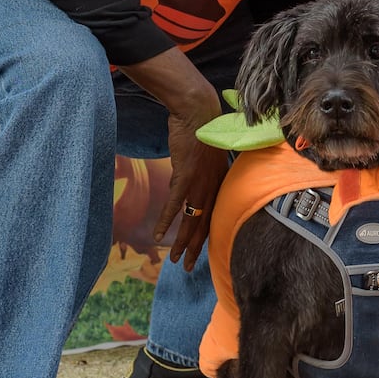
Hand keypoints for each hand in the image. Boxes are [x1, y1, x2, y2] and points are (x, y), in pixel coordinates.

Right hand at [157, 112, 229, 268]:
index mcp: (219, 182)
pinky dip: (167, 220)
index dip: (206, 236)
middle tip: (189, 266)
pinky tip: (160, 235)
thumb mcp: (204, 156)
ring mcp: (200, 182)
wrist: (198, 110)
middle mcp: (213, 186)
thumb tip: (183, 186)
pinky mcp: (185, 175)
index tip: (200, 252)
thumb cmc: (199, 129)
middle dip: (196, 248)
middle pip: (205, 224)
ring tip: (175, 258)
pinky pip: (175, 204)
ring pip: (191, 219)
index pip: (214, 215)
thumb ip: (196, 173)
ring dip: (181, 241)